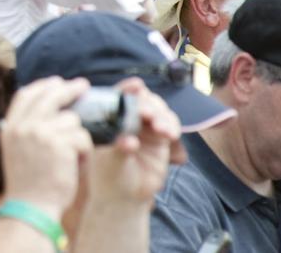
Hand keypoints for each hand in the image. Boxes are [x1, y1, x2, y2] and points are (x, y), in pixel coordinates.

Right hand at [0, 76, 93, 217]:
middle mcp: (23, 127)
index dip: (43, 85)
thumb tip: (44, 106)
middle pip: (50, 96)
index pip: (25, 94)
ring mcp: (40, 134)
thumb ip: (24, 128)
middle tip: (84, 86)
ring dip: (78, 134)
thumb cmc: (28, 183)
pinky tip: (77, 162)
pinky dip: (84, 149)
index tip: (57, 82)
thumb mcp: (16, 150)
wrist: (31, 208)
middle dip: (69, 88)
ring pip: (71, 119)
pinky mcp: (60, 145)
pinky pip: (82, 136)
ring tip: (74, 153)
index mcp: (10, 127)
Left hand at [87, 78, 184, 205]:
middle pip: (142, 100)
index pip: (118, 97)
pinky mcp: (161, 138)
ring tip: (160, 128)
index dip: (127, 89)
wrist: (124, 195)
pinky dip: (171, 126)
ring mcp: (145, 127)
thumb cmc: (109, 174)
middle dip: (148, 104)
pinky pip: (170, 125)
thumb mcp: (110, 162)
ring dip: (161, 115)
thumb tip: (129, 141)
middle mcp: (128, 118)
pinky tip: (170, 133)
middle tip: (148, 113)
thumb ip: (120, 149)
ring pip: (158, 110)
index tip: (136, 85)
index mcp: (109, 117)